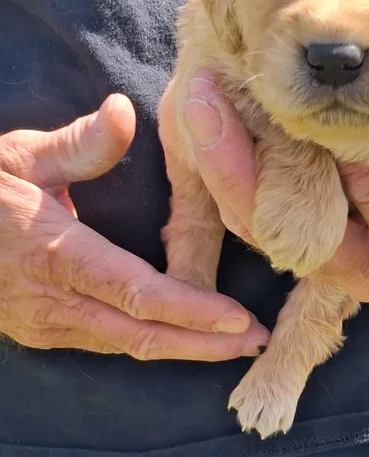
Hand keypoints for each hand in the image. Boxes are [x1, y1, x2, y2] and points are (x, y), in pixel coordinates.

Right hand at [0, 96, 268, 359]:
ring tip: (234, 341)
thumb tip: (123, 109)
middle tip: (256, 340)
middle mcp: (53, 300)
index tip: (238, 319)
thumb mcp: (19, 155)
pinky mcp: (44, 330)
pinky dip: (153, 341)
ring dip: (184, 346)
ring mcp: (46, 323)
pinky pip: (108, 341)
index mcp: (54, 252)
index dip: (191, 310)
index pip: (137, 293)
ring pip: (127, 345)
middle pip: (141, 334)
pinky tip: (184, 335)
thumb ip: (77, 142)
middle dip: (203, 343)